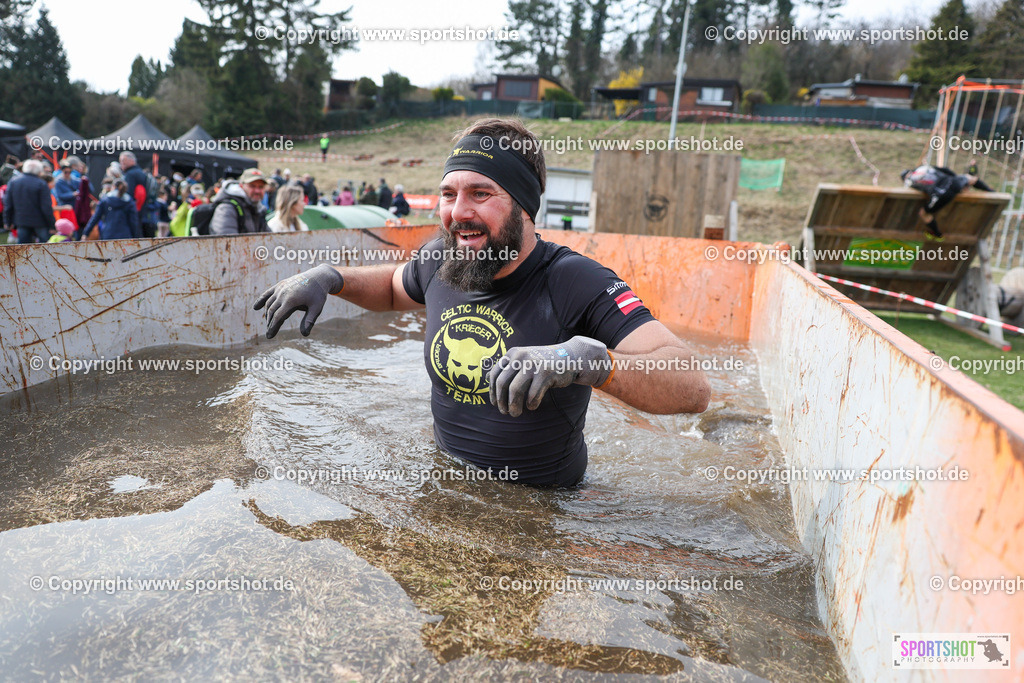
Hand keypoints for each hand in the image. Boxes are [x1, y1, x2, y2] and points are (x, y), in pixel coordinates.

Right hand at [253, 264, 343, 337]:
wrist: (319, 277)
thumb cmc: (319, 294)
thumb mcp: (316, 308)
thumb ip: (309, 321)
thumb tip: (304, 334)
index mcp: (291, 300)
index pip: (278, 317)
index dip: (272, 327)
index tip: (269, 336)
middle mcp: (283, 293)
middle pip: (272, 311)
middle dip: (269, 323)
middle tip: (269, 334)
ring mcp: (280, 288)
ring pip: (269, 303)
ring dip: (268, 315)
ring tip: (269, 324)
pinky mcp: (280, 284)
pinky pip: (268, 293)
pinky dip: (261, 300)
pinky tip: (256, 308)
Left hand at [487, 336, 611, 416]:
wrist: (571, 357)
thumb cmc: (544, 363)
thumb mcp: (525, 360)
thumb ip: (509, 368)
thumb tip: (487, 379)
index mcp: (513, 354)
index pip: (494, 374)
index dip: (492, 391)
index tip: (495, 403)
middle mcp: (520, 356)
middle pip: (502, 383)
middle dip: (501, 401)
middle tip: (505, 412)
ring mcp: (533, 364)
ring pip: (515, 390)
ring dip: (513, 406)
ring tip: (515, 413)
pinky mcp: (545, 373)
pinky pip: (532, 394)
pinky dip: (531, 404)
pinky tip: (532, 406)